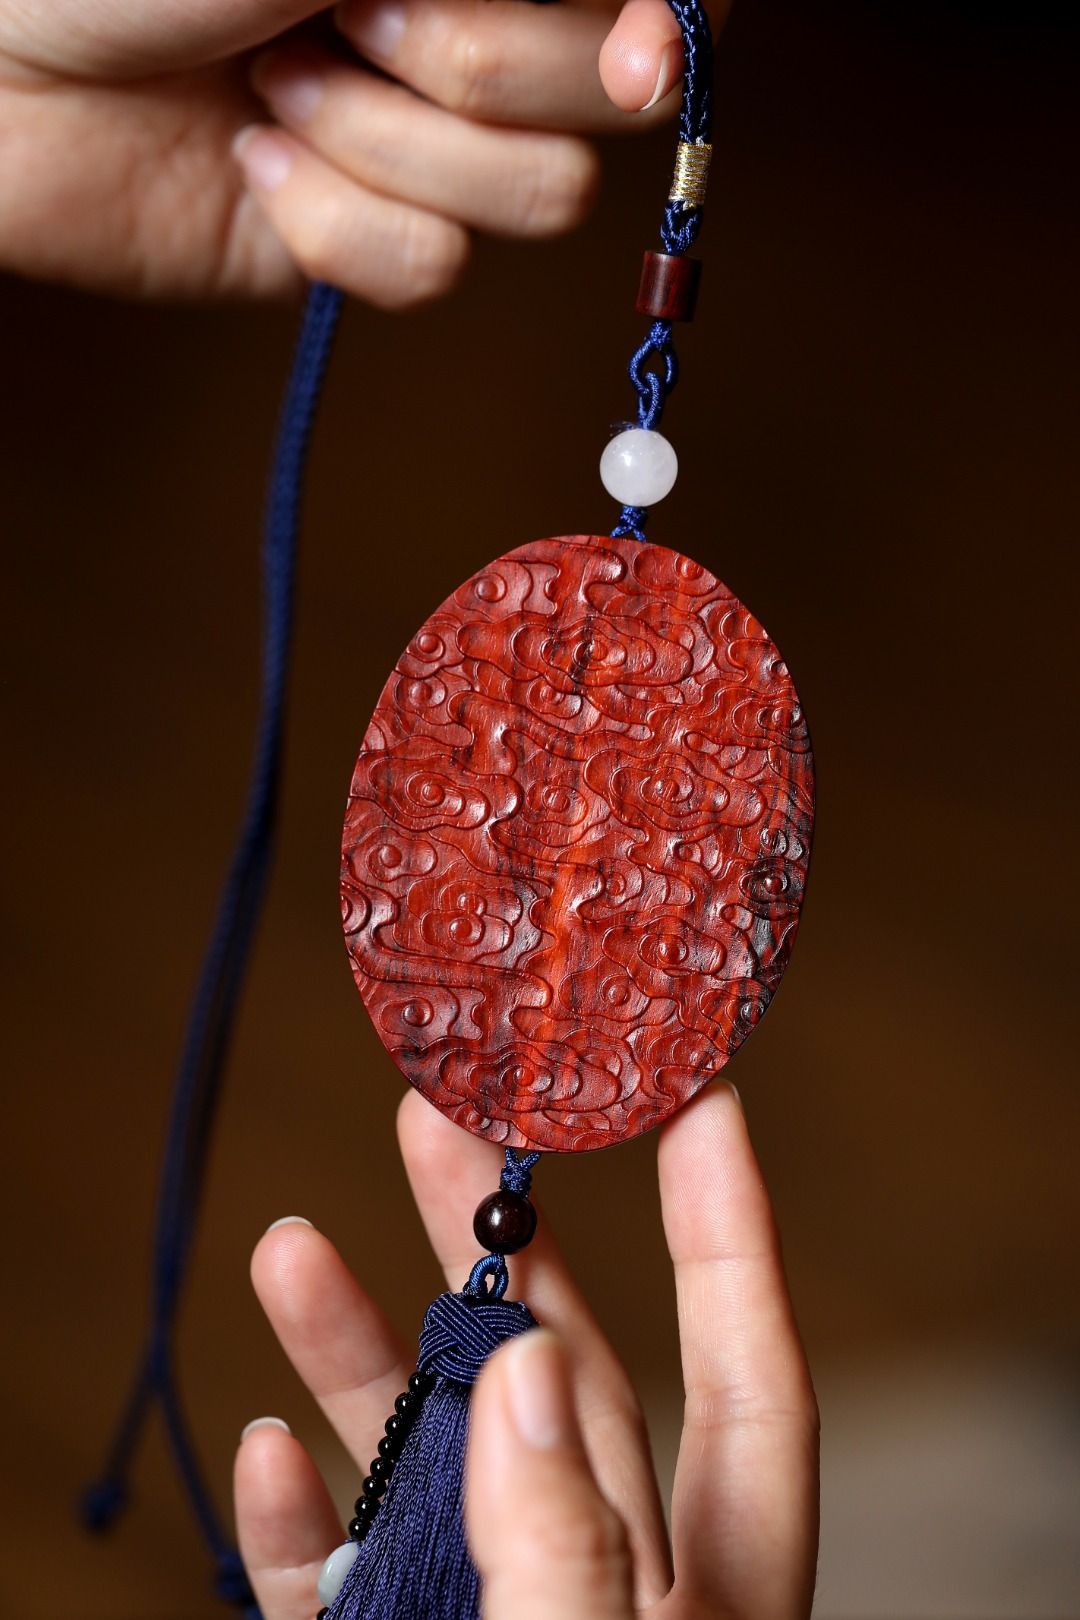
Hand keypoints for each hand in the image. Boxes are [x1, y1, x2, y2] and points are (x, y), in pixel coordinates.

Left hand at [0, 0, 726, 302]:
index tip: (633, 45)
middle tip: (352, 10)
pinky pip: (433, 272)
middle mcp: (468, 33)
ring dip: (389, 140)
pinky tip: (254, 161)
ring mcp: (422, 147)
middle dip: (474, 61)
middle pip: (610, 103)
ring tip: (272, 79)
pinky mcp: (365, 242)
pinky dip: (335, 222)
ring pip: (535, 198)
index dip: (667, 25)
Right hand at [235, 1082, 818, 1618]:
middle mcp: (612, 1591)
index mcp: (720, 1599)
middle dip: (497, 1243)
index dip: (730, 1234)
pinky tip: (265, 1448)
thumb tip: (524, 1373)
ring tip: (292, 1248)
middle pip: (565, 1379)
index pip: (749, 1380)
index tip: (701, 1100)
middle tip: (438, 1121)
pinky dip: (298, 1522)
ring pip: (433, 1467)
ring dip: (360, 1358)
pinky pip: (341, 1585)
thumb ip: (570, 1547)